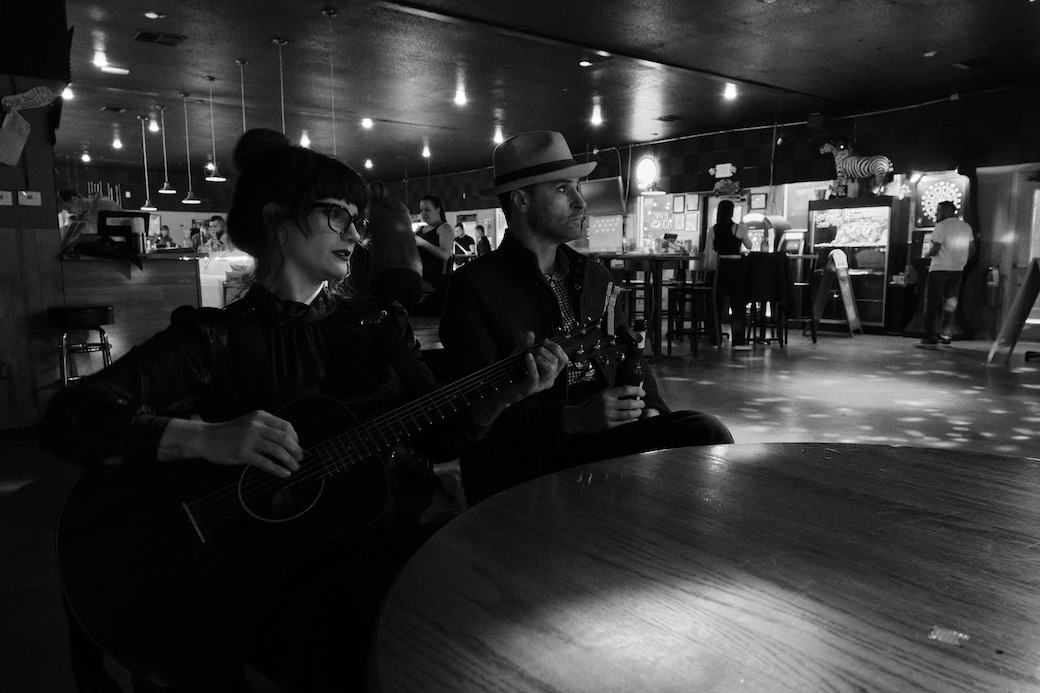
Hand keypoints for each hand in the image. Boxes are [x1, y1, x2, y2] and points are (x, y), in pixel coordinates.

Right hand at [158, 411, 303, 477]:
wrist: (206, 438)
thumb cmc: (229, 432)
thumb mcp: (249, 423)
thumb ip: (265, 428)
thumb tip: (287, 441)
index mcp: (260, 417)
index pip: (286, 426)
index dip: (295, 437)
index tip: (297, 446)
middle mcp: (257, 426)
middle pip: (285, 438)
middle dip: (296, 450)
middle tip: (300, 459)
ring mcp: (249, 440)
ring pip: (278, 451)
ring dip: (290, 461)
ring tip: (295, 468)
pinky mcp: (243, 454)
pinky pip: (265, 463)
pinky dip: (278, 469)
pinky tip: (284, 474)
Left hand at [471, 331, 568, 426]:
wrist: (501, 389)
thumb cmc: (514, 373)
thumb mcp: (520, 355)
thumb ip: (526, 344)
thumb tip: (531, 333)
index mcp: (551, 372)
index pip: (563, 358)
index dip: (556, 347)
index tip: (544, 342)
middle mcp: (549, 379)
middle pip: (556, 361)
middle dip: (543, 350)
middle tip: (531, 349)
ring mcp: (541, 385)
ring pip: (550, 368)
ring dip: (540, 356)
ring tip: (528, 354)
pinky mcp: (531, 388)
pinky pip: (535, 375)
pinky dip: (532, 364)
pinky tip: (527, 356)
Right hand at [562, 385, 645, 434]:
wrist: (579, 418)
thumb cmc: (591, 405)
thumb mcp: (600, 394)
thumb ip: (612, 391)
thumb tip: (628, 387)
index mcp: (606, 394)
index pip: (626, 389)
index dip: (637, 390)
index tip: (642, 392)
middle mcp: (608, 404)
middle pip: (630, 403)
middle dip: (639, 403)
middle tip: (642, 403)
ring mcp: (608, 415)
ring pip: (629, 414)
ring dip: (637, 412)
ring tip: (638, 411)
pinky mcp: (608, 425)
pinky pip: (624, 423)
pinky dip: (632, 421)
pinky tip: (633, 419)